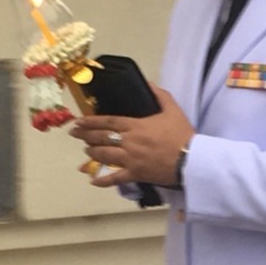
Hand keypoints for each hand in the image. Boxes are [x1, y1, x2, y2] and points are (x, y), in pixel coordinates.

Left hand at [72, 87, 193, 188]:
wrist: (191, 159)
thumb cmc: (182, 134)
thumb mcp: (172, 109)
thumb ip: (159, 95)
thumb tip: (147, 83)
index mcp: (135, 125)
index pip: (107, 121)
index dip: (90, 121)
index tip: (78, 121)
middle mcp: (128, 142)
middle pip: (101, 138)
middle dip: (85, 135)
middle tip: (74, 134)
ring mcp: (130, 159)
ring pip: (104, 155)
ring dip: (92, 152)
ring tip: (86, 150)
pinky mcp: (135, 174)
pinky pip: (115, 178)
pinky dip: (103, 180)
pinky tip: (93, 181)